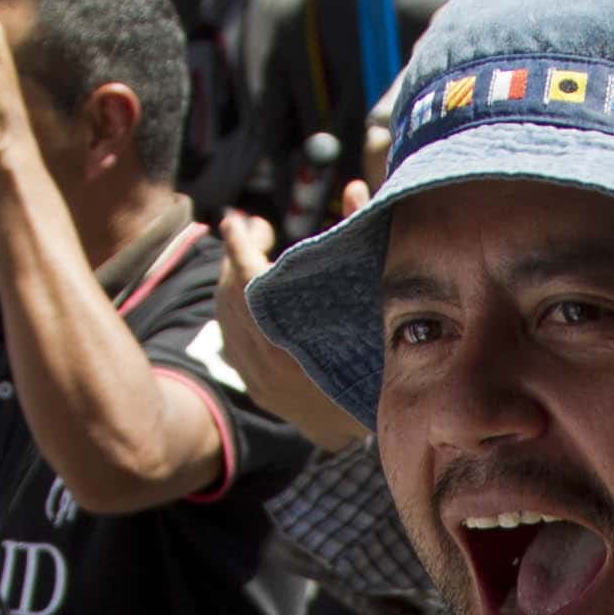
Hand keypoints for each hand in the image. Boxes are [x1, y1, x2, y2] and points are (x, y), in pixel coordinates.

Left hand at [218, 207, 367, 453]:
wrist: (386, 426)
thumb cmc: (387, 357)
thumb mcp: (378, 299)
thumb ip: (362, 238)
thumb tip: (352, 188)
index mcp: (289, 333)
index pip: (247, 276)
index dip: (239, 244)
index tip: (235, 220)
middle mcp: (266, 358)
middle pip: (231, 295)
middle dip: (235, 257)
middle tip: (252, 232)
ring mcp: (259, 378)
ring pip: (226, 320)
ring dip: (230, 285)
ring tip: (248, 260)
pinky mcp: (259, 389)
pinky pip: (232, 343)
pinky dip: (233, 315)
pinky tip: (247, 301)